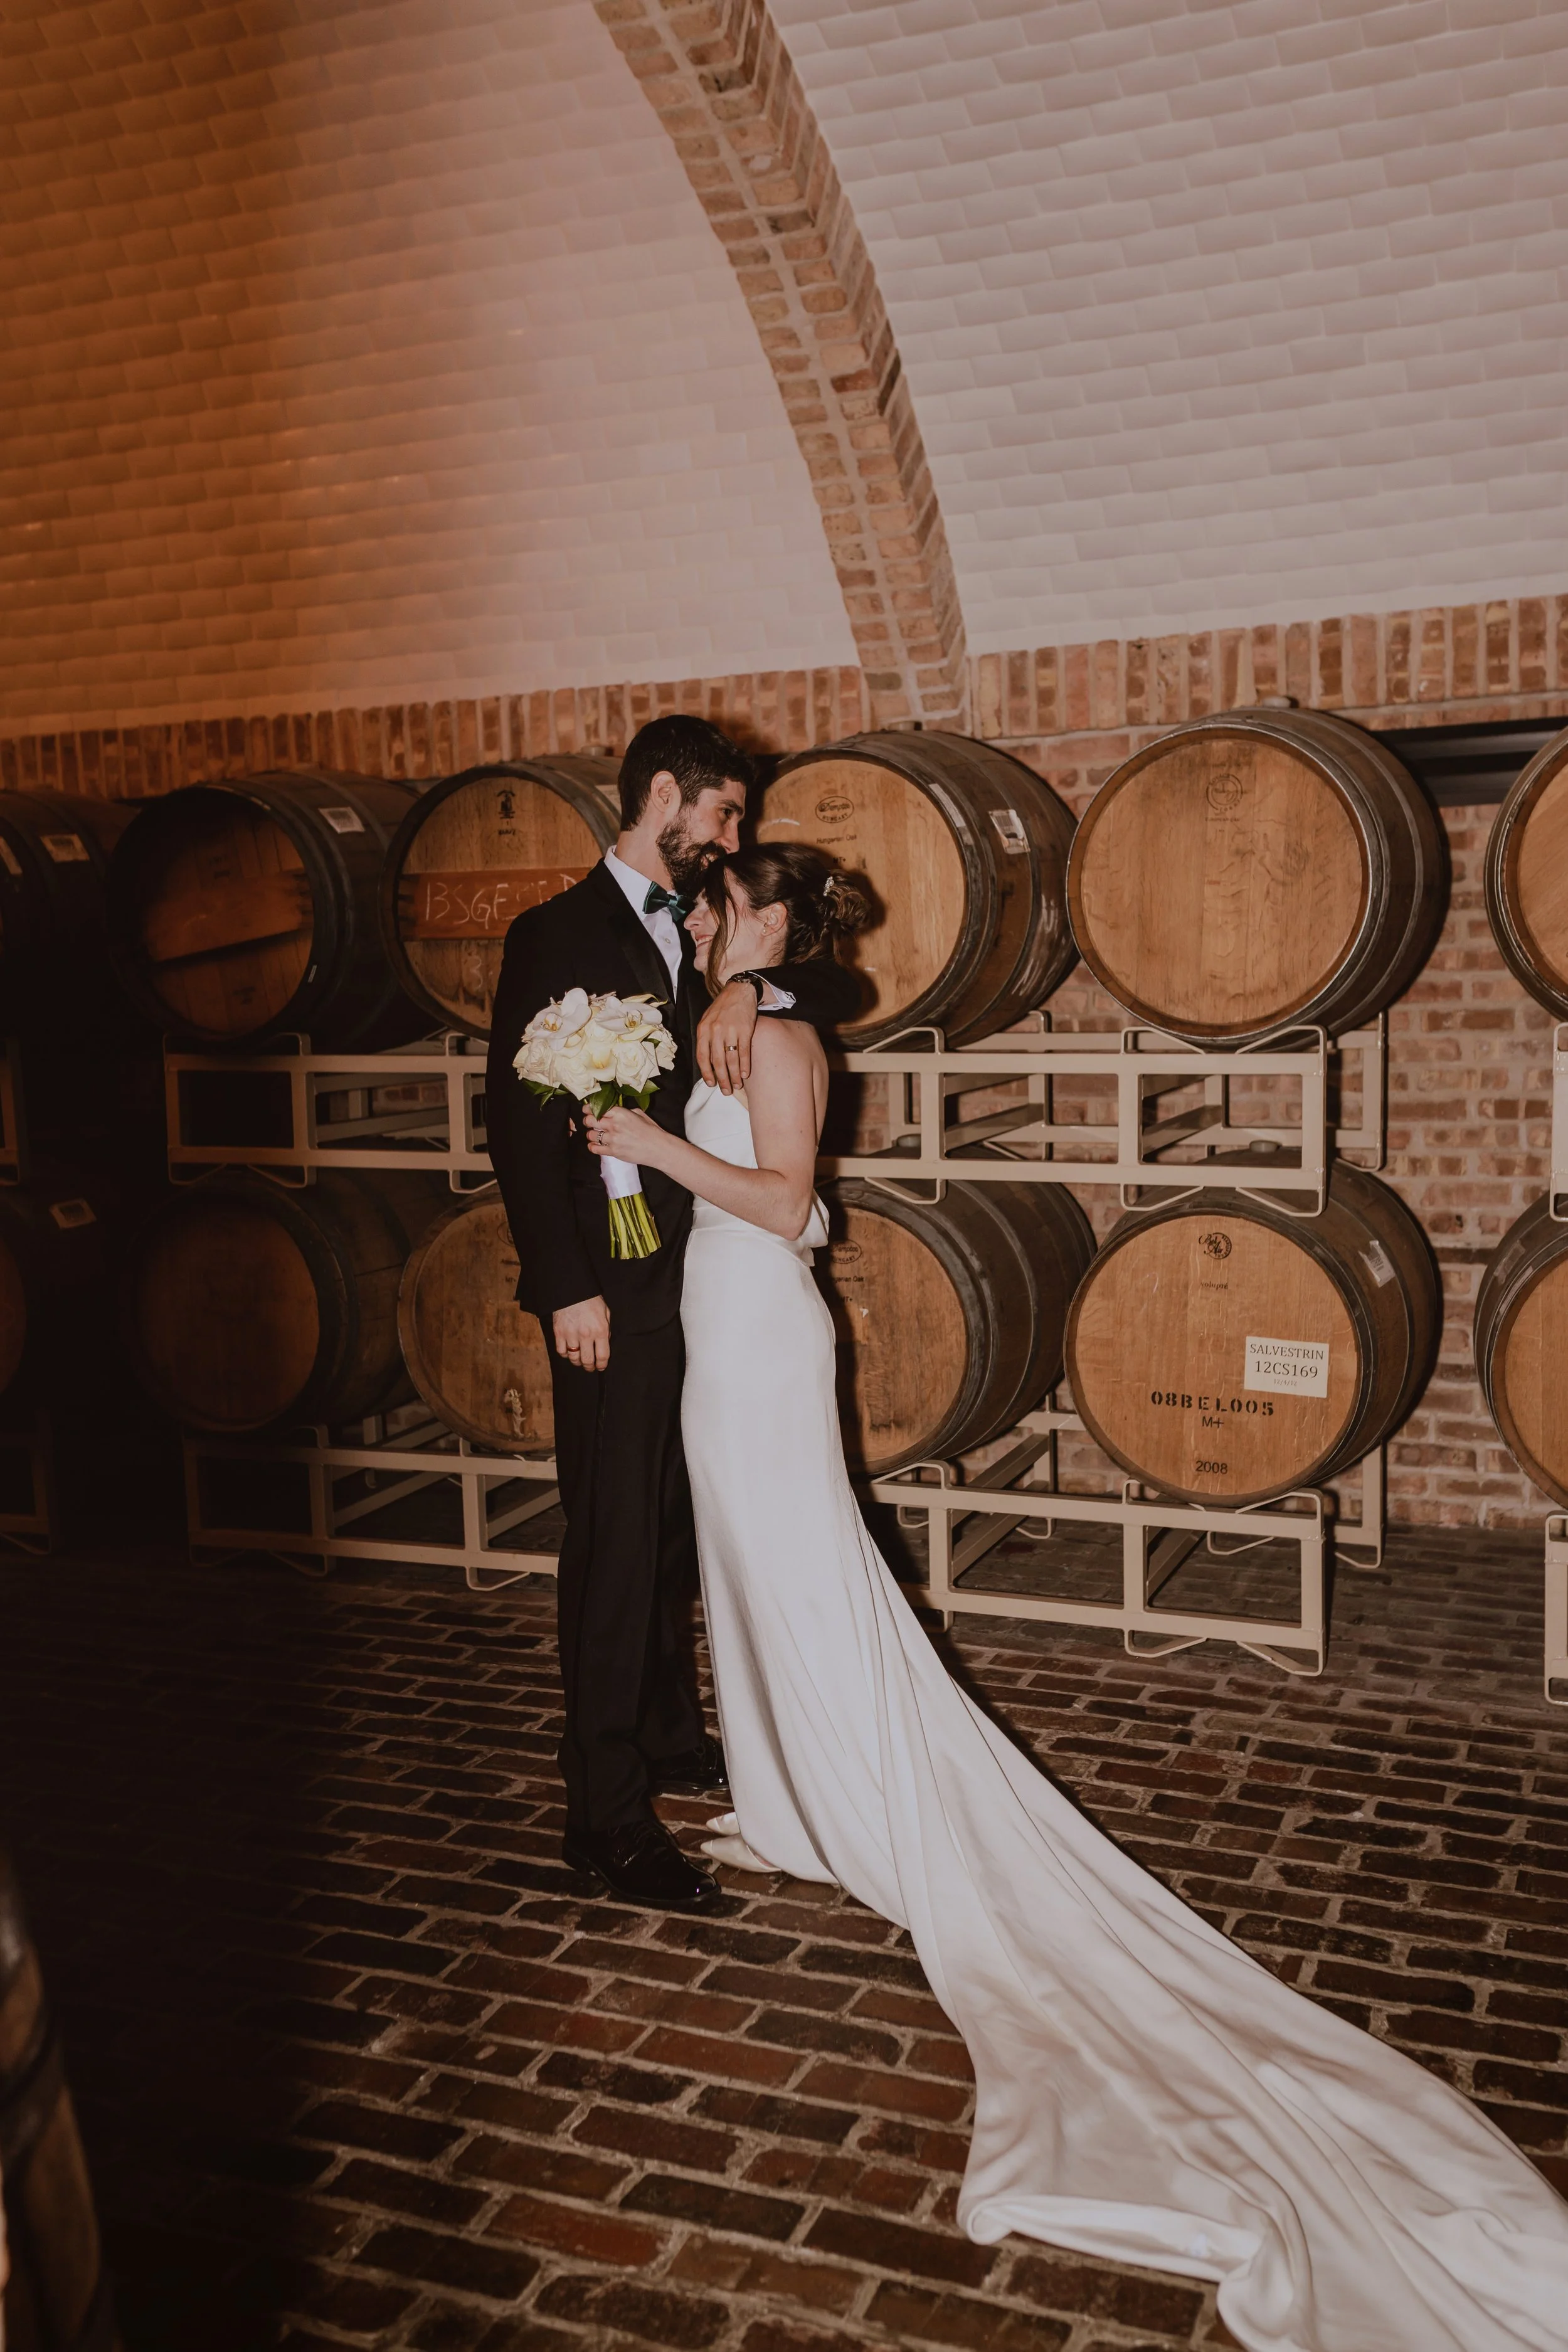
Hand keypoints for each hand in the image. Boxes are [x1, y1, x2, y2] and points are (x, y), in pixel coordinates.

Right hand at [553, 1295, 609, 1372]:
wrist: (572, 1289)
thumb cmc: (590, 1300)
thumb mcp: (605, 1312)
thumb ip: (606, 1330)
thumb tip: (604, 1344)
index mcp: (600, 1330)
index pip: (603, 1356)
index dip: (602, 1365)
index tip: (601, 1367)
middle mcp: (585, 1334)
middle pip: (587, 1360)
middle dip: (590, 1367)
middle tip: (590, 1367)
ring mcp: (571, 1334)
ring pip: (573, 1358)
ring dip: (578, 1362)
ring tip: (580, 1360)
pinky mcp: (558, 1332)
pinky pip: (561, 1351)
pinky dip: (565, 1354)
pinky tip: (569, 1351)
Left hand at [585, 1104, 661, 1159]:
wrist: (658, 1148)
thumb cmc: (651, 1131)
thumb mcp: (639, 1114)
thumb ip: (624, 1111)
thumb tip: (613, 1112)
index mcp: (620, 1113)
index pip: (598, 1108)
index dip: (589, 1109)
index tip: (587, 1110)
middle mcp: (614, 1125)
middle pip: (590, 1120)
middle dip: (587, 1120)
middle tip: (589, 1122)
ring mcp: (612, 1139)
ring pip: (591, 1135)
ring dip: (591, 1134)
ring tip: (595, 1134)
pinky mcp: (613, 1152)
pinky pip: (595, 1149)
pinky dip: (592, 1146)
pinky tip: (594, 1145)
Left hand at [697, 978, 758, 1093]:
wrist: (739, 991)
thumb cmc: (722, 1008)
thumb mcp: (707, 1020)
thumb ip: (706, 1039)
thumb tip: (707, 1062)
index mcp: (703, 1029)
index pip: (702, 1056)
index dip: (706, 1072)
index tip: (711, 1083)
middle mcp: (715, 1031)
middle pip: (717, 1061)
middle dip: (722, 1079)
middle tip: (726, 1090)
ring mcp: (731, 1031)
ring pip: (731, 1059)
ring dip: (734, 1075)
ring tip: (737, 1085)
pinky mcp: (745, 1030)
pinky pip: (744, 1051)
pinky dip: (745, 1064)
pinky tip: (745, 1073)